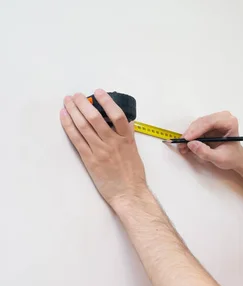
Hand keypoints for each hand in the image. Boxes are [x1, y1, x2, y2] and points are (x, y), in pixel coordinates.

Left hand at [59, 89, 147, 206]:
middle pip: (95, 118)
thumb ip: (128, 135)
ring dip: (73, 111)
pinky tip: (64, 117)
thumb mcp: (134, 151)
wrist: (128, 193)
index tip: (98, 92)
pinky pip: (77, 139)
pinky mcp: (90, 160)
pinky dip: (69, 126)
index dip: (107, 101)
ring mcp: (100, 151)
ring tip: (67, 101)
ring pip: (84, 126)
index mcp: (126, 139)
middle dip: (83, 104)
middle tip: (76, 95)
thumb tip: (125, 122)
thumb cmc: (133, 174)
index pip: (117, 115)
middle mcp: (113, 143)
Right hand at [179, 111, 242, 169]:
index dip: (197, 130)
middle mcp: (222, 118)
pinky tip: (185, 145)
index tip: (187, 139)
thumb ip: (205, 152)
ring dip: (188, 136)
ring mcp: (215, 121)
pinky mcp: (208, 126)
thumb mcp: (219, 158)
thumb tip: (191, 144)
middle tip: (181, 144)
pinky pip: (196, 129)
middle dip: (190, 133)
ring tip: (182, 147)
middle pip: (202, 122)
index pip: (211, 122)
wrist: (236, 158)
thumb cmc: (232, 157)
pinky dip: (190, 137)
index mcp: (230, 122)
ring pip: (197, 125)